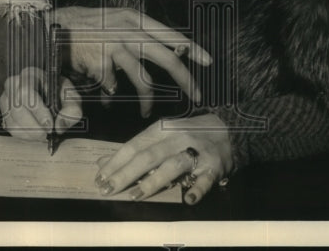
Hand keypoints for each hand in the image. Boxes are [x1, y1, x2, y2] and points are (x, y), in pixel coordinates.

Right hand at [0, 66, 82, 140]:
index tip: (50, 124)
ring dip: (28, 133)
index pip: (27, 92)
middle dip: (32, 126)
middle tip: (46, 134)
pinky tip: (34, 135)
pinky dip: (23, 136)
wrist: (51, 95)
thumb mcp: (72, 98)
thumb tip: (60, 125)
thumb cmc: (60, 94)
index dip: (38, 111)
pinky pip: (9, 127)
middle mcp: (13, 85)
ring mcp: (6, 99)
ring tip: (42, 135)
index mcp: (30, 75)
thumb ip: (72, 110)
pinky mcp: (4, 113)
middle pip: (16, 108)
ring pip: (11, 120)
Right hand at [52, 6, 211, 116]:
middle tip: (196, 95)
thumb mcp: (116, 20)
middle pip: (166, 57)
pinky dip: (112, 97)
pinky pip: (114, 88)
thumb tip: (171, 50)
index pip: (170, 34)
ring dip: (147, 100)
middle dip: (185, 79)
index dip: (192, 49)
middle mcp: (128, 30)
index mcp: (134, 18)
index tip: (207, 62)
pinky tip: (107, 98)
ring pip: (143, 80)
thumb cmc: (88, 25)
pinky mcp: (100, 63)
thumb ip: (140, 33)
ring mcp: (114, 46)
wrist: (54, 29)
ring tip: (145, 111)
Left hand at [94, 113, 231, 204]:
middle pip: (148, 156)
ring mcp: (197, 152)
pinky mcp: (214, 167)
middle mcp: (177, 138)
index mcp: (162, 129)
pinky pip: (205, 179)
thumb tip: (102, 163)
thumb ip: (134, 149)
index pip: (134, 146)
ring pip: (172, 165)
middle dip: (125, 173)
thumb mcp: (161, 135)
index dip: (115, 162)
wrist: (228, 128)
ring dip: (153, 181)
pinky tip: (187, 199)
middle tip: (108, 189)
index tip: (99, 177)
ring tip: (135, 195)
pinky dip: (197, 189)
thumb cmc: (187, 134)